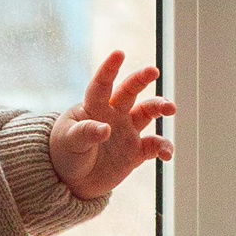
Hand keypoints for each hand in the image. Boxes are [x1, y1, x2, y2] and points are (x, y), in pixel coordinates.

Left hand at [48, 52, 176, 199]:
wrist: (73, 181)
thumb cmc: (65, 154)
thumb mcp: (69, 142)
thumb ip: (85, 133)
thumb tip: (106, 129)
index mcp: (93, 107)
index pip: (101, 84)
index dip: (109, 69)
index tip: (119, 53)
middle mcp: (113, 114)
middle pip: (130, 90)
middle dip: (142, 78)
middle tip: (153, 70)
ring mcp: (127, 131)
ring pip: (147, 112)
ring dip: (160, 107)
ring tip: (170, 108)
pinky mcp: (136, 152)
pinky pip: (154, 145)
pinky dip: (163, 148)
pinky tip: (166, 155)